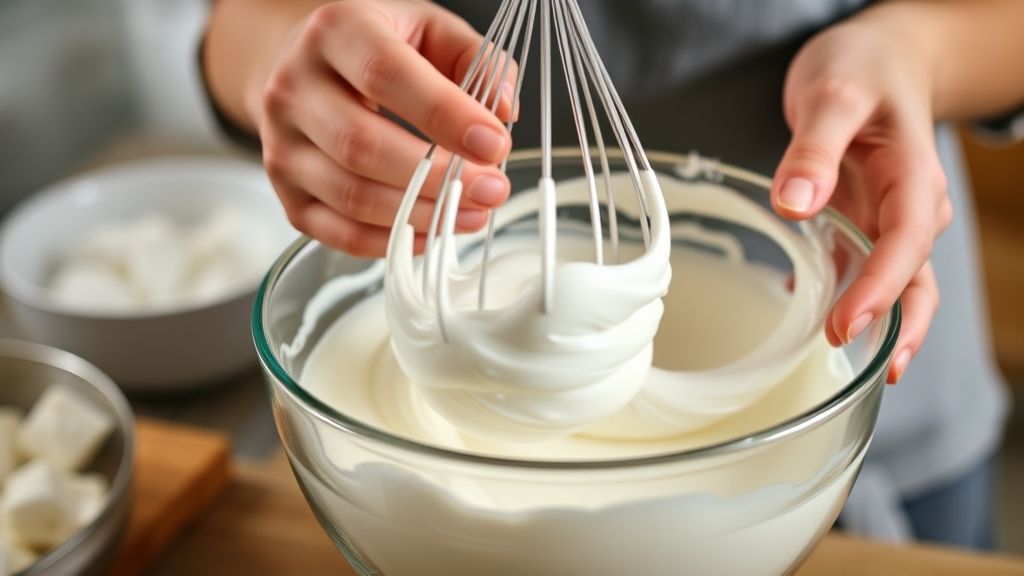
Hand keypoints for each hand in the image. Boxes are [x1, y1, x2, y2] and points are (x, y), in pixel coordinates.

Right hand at [253, 0, 515, 256]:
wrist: (303, 68)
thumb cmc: (375, 49)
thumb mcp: (427, 28)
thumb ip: (474, 58)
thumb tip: (503, 111)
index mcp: (334, 31)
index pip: (386, 76)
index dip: (445, 115)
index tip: (495, 144)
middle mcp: (294, 88)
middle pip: (363, 146)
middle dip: (438, 177)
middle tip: (492, 189)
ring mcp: (281, 145)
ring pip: (351, 196)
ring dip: (422, 214)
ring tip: (472, 213)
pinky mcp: (286, 193)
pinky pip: (339, 232)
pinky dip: (393, 242)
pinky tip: (433, 232)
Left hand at [772, 14, 952, 382]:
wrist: (878, 58)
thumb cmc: (861, 69)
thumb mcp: (833, 94)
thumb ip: (814, 147)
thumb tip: (796, 202)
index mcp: (911, 176)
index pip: (904, 244)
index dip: (880, 290)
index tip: (848, 325)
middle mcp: (908, 205)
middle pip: (912, 277)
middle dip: (895, 326)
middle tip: (863, 365)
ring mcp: (888, 216)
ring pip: (893, 281)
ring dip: (876, 322)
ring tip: (849, 364)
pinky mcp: (864, 220)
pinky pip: (860, 267)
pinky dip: (843, 295)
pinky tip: (806, 313)